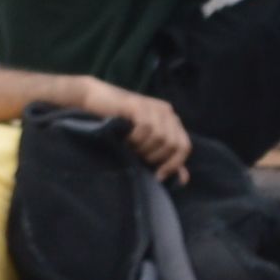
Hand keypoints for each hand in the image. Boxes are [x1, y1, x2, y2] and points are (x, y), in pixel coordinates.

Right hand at [70, 78, 190, 179]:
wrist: (95, 101)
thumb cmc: (118, 125)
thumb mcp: (145, 145)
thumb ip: (165, 159)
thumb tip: (184, 179)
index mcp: (172, 121)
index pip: (184, 147)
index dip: (173, 164)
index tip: (158, 176)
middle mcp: (167, 112)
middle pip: (173, 144)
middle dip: (155, 157)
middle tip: (138, 158)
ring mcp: (153, 106)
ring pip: (160, 137)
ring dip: (143, 148)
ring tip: (129, 147)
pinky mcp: (139, 104)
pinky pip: (145, 128)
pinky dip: (135, 138)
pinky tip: (125, 138)